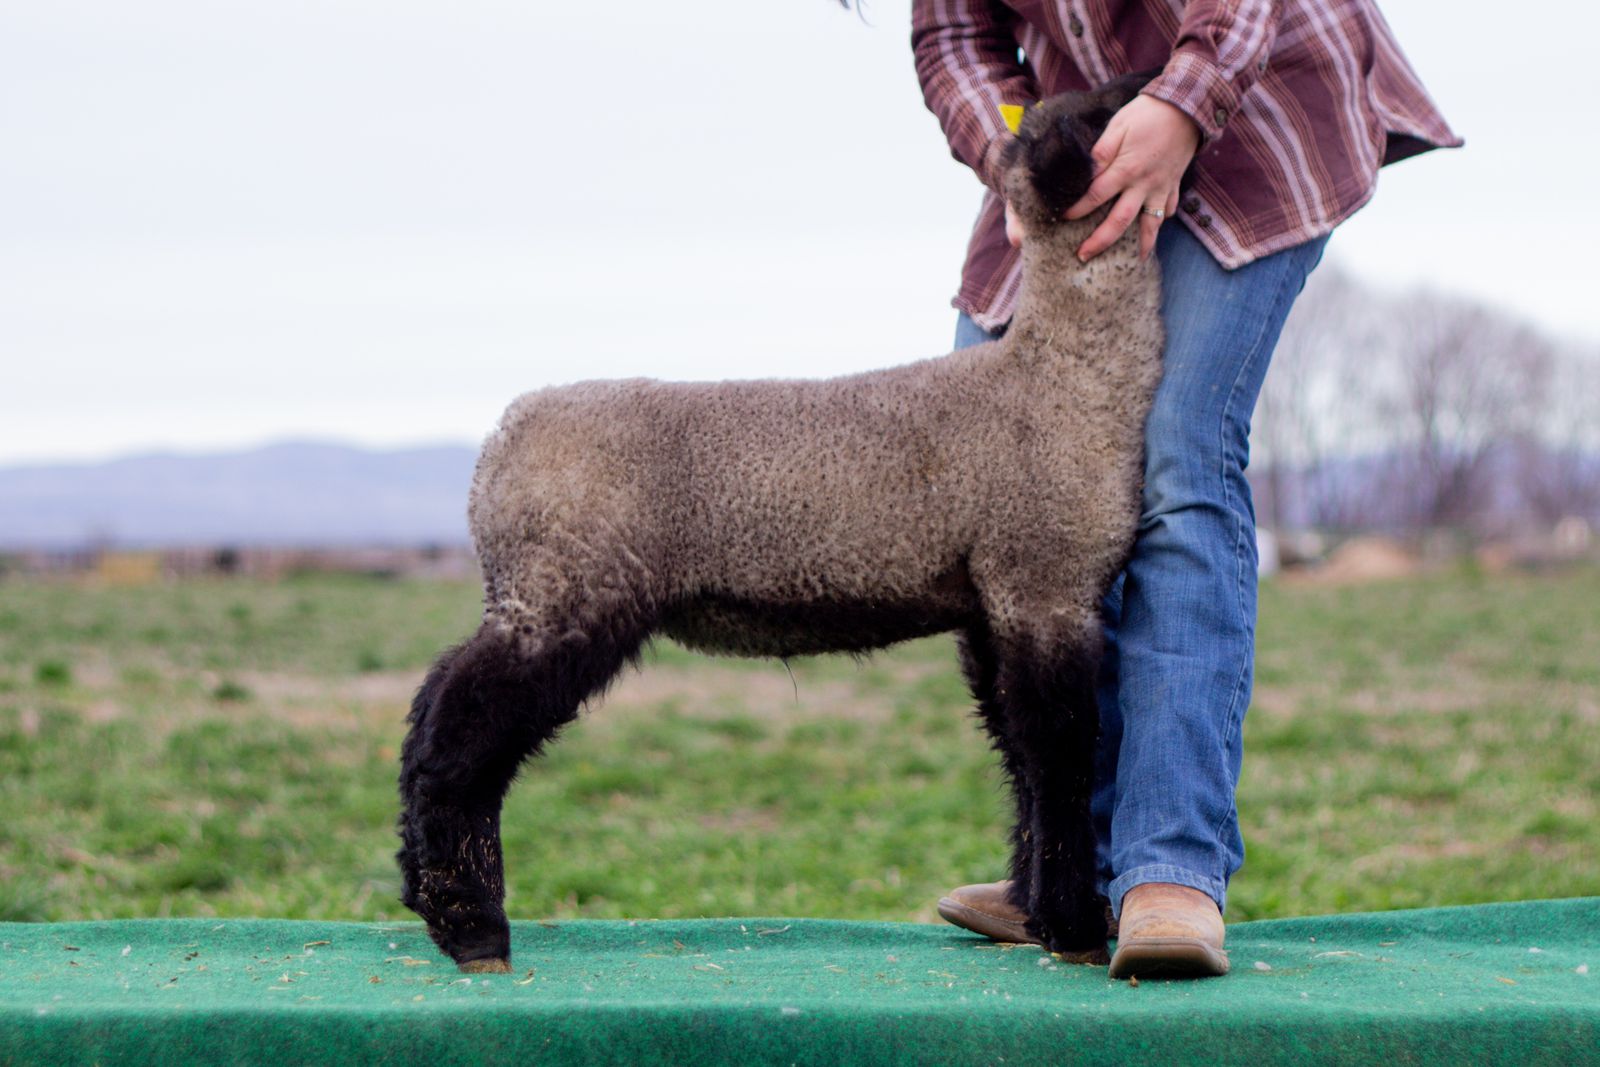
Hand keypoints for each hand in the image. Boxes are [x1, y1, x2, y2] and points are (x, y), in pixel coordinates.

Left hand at [1065, 94, 1199, 261]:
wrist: (1188, 105)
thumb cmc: (1148, 112)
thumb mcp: (1118, 125)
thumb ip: (1101, 151)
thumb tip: (1085, 173)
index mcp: (1126, 169)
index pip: (1096, 196)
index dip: (1078, 209)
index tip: (1063, 219)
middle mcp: (1144, 184)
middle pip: (1119, 221)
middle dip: (1100, 242)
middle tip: (1084, 256)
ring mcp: (1162, 187)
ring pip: (1150, 223)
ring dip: (1142, 244)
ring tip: (1135, 261)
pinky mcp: (1174, 183)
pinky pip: (1169, 208)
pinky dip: (1162, 219)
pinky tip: (1154, 227)